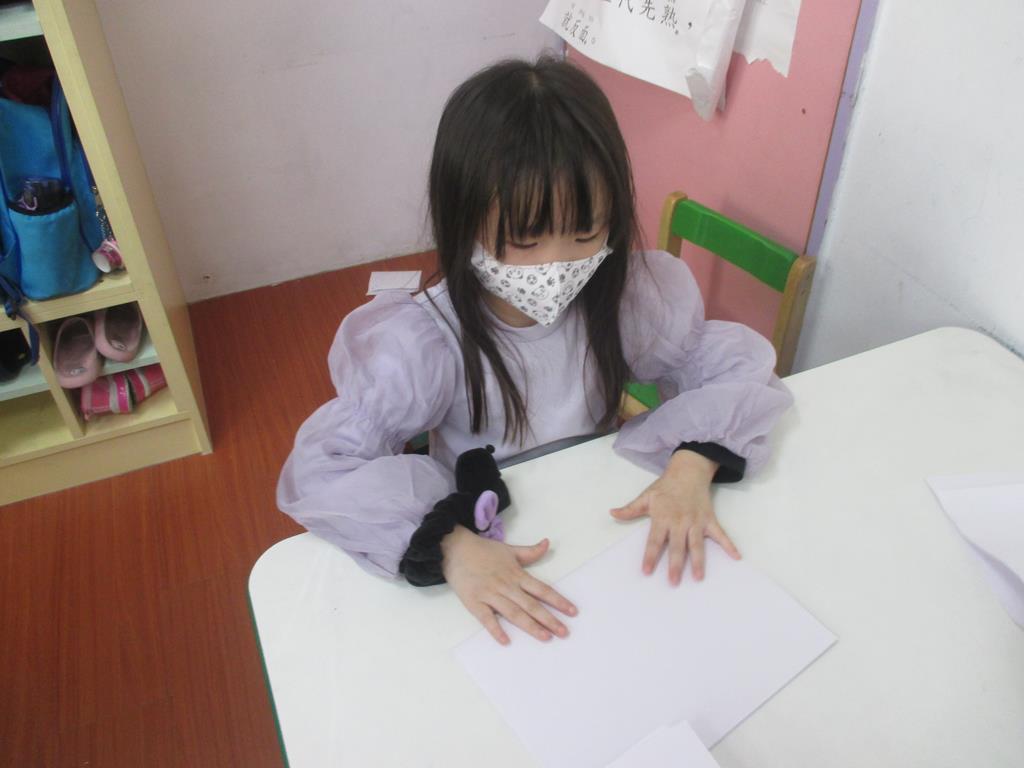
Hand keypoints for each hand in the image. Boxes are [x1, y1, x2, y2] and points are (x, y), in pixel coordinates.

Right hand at [441, 526, 576, 644]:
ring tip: (545, 637)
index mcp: (516, 574)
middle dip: (549, 619)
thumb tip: (548, 543)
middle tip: (564, 633)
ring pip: (513, 613)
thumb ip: (530, 551)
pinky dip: (496, 629)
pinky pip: (486, 618)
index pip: (542, 589)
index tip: (572, 611)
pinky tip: (506, 641)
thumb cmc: (483, 550)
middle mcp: (506, 585)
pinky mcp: (474, 602)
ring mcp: (490, 594)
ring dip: (530, 626)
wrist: (455, 548)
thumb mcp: (509, 549)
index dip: (558, 600)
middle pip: (531, 605)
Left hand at [610, 450, 739, 584]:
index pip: (655, 541)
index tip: (646, 571)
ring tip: (698, 578)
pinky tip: (736, 558)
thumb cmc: (665, 487)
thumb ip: (630, 509)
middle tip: (673, 583)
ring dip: (698, 562)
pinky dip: (729, 545)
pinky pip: (720, 534)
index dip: (650, 556)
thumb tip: (612, 513)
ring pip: (697, 544)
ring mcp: (696, 521)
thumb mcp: (646, 496)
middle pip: (677, 547)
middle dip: (675, 565)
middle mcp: (680, 521)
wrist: (688, 471)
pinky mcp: (709, 520)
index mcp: (662, 517)